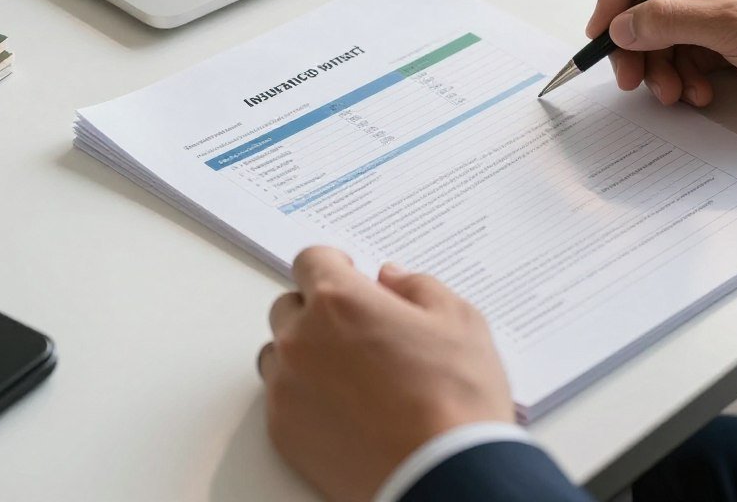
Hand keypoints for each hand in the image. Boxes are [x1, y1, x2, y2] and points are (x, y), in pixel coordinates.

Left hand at [259, 247, 514, 501]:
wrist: (443, 476)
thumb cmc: (455, 398)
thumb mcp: (458, 320)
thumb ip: (417, 287)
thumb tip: (391, 278)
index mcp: (339, 300)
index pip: (310, 259)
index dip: (334, 264)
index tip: (350, 274)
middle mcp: (301, 339)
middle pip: (289, 304)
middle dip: (319, 308)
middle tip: (358, 326)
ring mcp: (287, 389)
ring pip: (279, 352)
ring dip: (305, 350)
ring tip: (350, 370)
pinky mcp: (283, 434)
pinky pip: (280, 397)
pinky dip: (304, 394)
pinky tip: (345, 406)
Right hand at [587, 0, 736, 112]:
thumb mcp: (734, 22)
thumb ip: (669, 21)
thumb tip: (621, 26)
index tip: (602, 31)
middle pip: (649, 0)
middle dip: (637, 42)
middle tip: (629, 77)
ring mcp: (723, 4)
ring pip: (665, 33)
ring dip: (661, 66)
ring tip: (671, 93)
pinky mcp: (731, 37)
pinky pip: (688, 54)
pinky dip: (685, 76)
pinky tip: (698, 94)